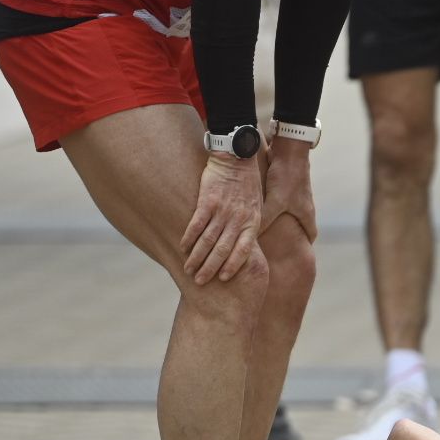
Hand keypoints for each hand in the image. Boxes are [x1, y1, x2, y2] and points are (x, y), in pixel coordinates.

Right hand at [181, 154, 261, 283]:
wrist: (237, 157)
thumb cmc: (247, 184)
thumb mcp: (257, 207)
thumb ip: (250, 226)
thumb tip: (246, 245)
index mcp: (252, 223)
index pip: (243, 251)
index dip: (232, 266)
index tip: (222, 279)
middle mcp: (238, 219)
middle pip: (223, 250)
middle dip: (210, 268)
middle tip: (200, 282)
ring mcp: (223, 210)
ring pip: (208, 240)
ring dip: (197, 257)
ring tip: (189, 269)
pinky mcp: (208, 200)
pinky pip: (197, 223)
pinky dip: (189, 237)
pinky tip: (183, 247)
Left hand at [261, 142, 316, 241]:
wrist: (291, 150)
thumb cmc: (286, 178)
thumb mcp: (274, 202)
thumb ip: (264, 220)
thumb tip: (252, 237)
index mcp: (306, 213)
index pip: (310, 235)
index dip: (305, 245)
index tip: (299, 254)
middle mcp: (305, 204)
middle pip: (303, 224)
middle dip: (296, 234)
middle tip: (285, 243)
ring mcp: (300, 193)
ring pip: (295, 212)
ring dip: (288, 219)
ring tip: (275, 226)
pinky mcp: (292, 183)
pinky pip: (288, 200)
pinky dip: (281, 206)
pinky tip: (269, 205)